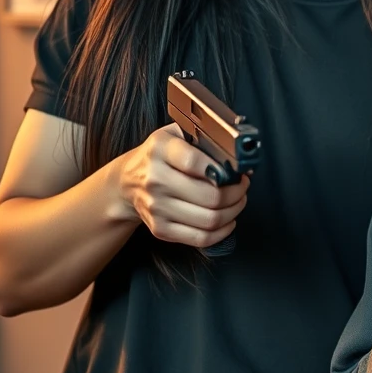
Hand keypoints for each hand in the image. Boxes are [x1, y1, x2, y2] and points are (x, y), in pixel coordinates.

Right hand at [117, 124, 248, 248]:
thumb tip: (237, 158)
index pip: (196, 162)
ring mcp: (157, 207)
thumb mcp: (176, 134)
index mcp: (161, 150)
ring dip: (233, 212)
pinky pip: (200, 238)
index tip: (238, 171)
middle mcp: (156, 179)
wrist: (128, 181)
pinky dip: (222, 231)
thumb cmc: (161, 156)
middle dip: (237, 193)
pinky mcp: (160, 229)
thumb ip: (202, 139)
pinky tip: (227, 220)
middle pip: (210, 196)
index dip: (224, 169)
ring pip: (209, 219)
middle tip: (242, 187)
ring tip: (238, 201)